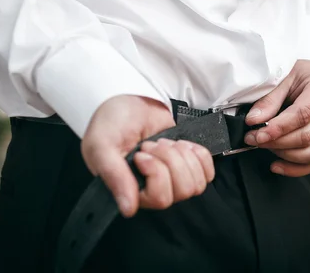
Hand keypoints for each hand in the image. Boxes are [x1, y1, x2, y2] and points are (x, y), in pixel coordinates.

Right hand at [82, 95, 214, 216]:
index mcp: (129, 191)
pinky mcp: (187, 167)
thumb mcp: (102, 144)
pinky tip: (181, 145)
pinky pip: (207, 173)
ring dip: (182, 156)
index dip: (157, 172)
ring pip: (196, 183)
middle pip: (182, 191)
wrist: (130, 100)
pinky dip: (199, 155)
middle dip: (170, 160)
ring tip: (164, 143)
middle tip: (152, 145)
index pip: (160, 199)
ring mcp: (172, 180)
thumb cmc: (112, 122)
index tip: (141, 153)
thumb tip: (128, 208)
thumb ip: (113, 175)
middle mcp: (151, 190)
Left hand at [244, 60, 309, 176]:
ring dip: (285, 155)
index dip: (279, 128)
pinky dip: (295, 169)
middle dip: (277, 142)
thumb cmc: (295, 72)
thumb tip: (254, 121)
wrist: (309, 74)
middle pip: (308, 136)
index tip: (257, 133)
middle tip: (253, 139)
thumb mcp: (281, 76)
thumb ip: (268, 99)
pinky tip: (276, 165)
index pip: (303, 114)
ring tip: (264, 146)